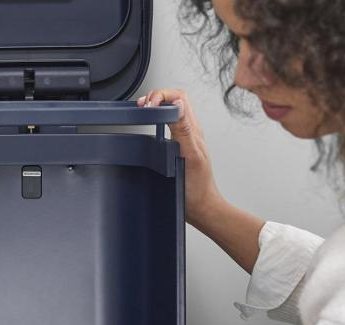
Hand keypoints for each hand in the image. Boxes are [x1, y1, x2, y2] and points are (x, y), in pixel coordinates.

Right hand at [138, 88, 221, 227]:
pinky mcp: (178, 150)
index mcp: (193, 130)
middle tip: (142, 105)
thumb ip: (184, 130)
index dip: (162, 95)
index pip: (179, 98)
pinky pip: (168, 128)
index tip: (148, 105)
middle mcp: (189, 133)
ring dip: (156, 107)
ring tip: (143, 110)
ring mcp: (184, 141)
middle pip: (175, 101)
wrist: (202, 209)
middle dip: (157, 96)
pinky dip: (156, 122)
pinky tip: (148, 128)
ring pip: (171, 113)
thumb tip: (177, 104)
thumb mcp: (191, 156)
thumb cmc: (198, 189)